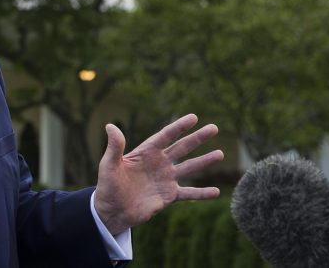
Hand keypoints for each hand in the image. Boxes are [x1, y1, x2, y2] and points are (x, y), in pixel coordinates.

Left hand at [94, 114, 223, 234]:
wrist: (112, 211)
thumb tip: (110, 126)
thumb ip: (115, 147)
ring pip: (189, 167)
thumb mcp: (109, 165)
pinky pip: (189, 193)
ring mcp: (165, 179)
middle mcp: (159, 163)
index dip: (179, 126)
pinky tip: (216, 191)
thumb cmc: (108, 186)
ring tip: (220, 154)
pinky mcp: (168, 196)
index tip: (194, 117)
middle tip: (214, 128)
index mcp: (146, 152)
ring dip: (205, 161)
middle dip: (198, 138)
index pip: (165, 136)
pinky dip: (202, 193)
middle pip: (182, 147)